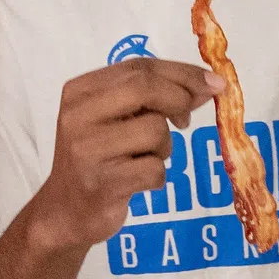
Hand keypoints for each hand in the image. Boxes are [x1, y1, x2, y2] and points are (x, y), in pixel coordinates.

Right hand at [23, 59, 216, 252]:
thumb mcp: (116, 119)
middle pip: (145, 87)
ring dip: (164, 147)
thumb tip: (208, 85)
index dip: (182, 73)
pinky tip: (139, 181)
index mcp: (80, 91)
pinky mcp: (102, 183)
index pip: (139, 67)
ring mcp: (88, 150)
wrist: (65, 211)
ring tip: (146, 158)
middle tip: (185, 120)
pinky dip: (157, 176)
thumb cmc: (98, 158)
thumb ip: (153, 97)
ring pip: (155, 130)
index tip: (213, 83)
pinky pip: (154, 169)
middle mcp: (78, 115)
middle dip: (179, 99)